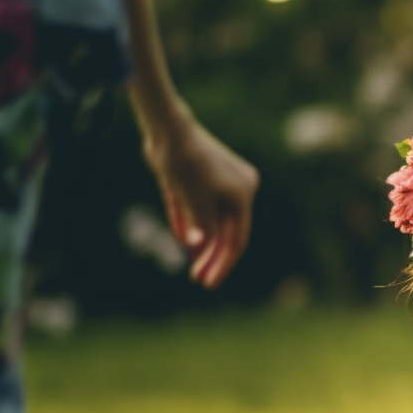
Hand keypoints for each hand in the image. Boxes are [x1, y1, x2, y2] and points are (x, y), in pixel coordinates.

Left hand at [140, 111, 258, 288]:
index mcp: (244, 194)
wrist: (168, 131)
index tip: (209, 282)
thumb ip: (204, 228)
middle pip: (225, 231)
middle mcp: (236, 188)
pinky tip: (185, 240)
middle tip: (198, 278)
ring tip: (193, 264)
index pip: (237, 238)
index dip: (224, 263)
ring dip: (203, 242)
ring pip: (211, 220)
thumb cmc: (188, 166)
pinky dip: (191, 223)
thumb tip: (201, 247)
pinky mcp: (196, 178)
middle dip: (212, 256)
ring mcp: (217, 182)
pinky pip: (196, 207)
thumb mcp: (198, 203)